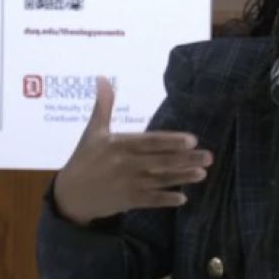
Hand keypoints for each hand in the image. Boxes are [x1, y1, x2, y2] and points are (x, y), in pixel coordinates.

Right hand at [53, 76, 212, 225]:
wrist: (70, 194)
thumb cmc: (85, 158)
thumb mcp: (93, 131)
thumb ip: (103, 105)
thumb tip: (102, 77)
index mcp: (118, 145)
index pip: (150, 142)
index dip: (171, 141)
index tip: (192, 139)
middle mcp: (125, 164)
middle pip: (160, 161)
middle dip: (186, 159)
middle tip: (209, 156)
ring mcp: (127, 184)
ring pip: (160, 180)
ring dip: (182, 177)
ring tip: (202, 173)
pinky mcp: (127, 201)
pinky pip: (150, 201)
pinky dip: (166, 199)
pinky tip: (183, 198)